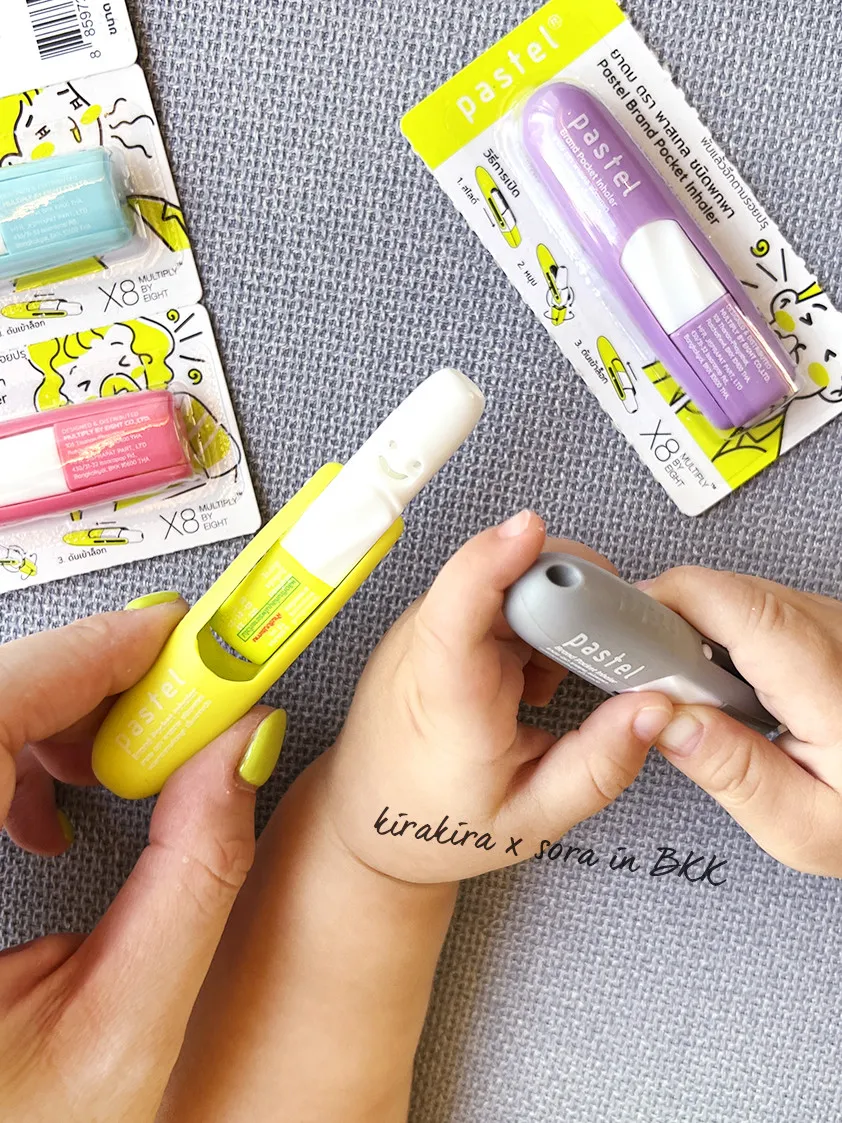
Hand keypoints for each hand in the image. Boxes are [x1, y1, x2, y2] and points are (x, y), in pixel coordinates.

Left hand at [0, 599, 285, 1122]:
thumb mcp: (119, 1039)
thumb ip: (193, 880)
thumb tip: (241, 751)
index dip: (87, 654)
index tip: (171, 634)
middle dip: (81, 680)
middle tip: (171, 700)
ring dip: (46, 714)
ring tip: (116, 765)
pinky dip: (7, 749)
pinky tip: (46, 804)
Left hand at [320, 511, 674, 883]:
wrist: (366, 825)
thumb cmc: (438, 826)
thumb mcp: (532, 819)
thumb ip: (598, 767)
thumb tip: (653, 708)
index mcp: (447, 699)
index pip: (458, 607)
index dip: (495, 559)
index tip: (532, 528)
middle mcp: (425, 650)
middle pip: (501, 581)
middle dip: (570, 590)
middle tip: (618, 635)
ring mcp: (423, 633)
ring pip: (503, 585)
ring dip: (553, 613)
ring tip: (560, 681)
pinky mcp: (430, 629)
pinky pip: (492, 599)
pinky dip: (531, 625)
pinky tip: (532, 679)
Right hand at [645, 567, 841, 874]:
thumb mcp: (806, 828)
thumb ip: (730, 773)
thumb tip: (663, 721)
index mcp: (826, 678)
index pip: (719, 600)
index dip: (653, 606)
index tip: (615, 640)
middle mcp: (834, 631)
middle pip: (717, 593)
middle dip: (668, 632)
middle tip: (662, 695)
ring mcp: (835, 620)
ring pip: (736, 598)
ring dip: (700, 640)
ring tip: (713, 705)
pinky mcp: (832, 623)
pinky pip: (760, 611)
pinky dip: (731, 642)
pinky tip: (743, 694)